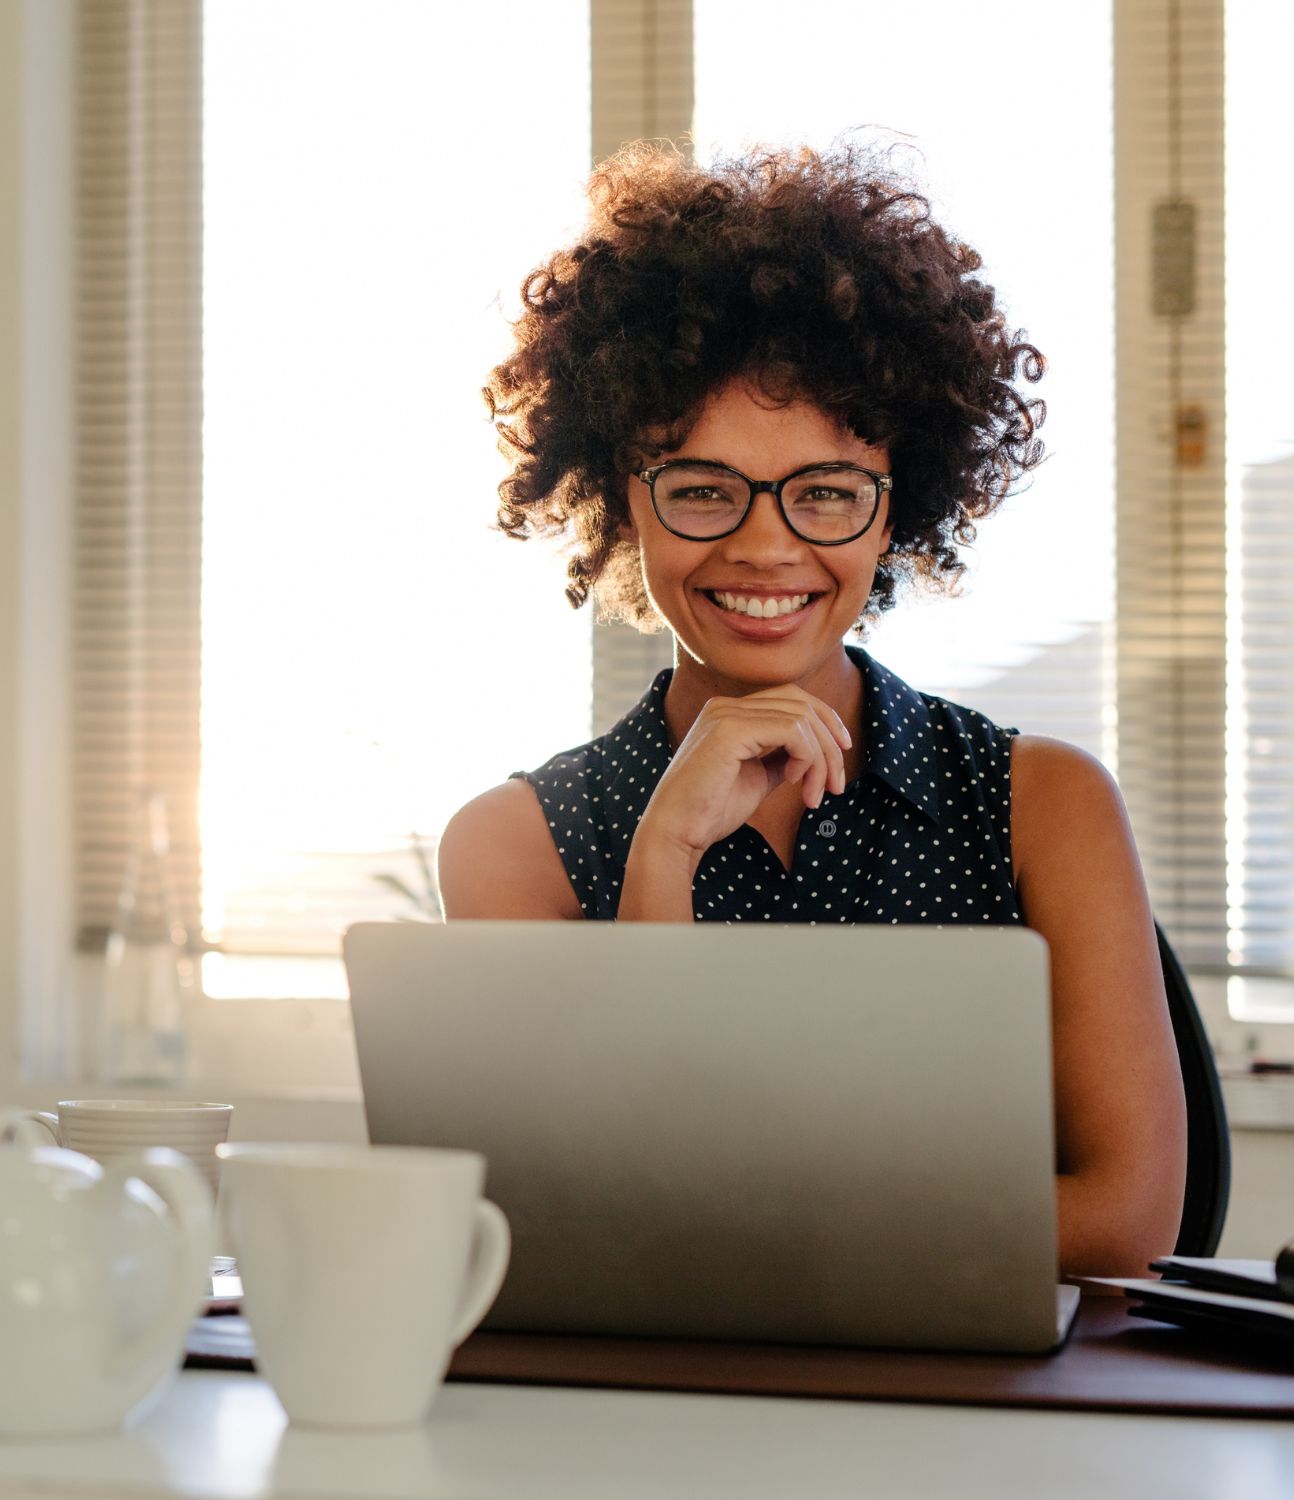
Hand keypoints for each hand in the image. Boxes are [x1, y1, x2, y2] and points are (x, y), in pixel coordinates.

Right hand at [636, 685, 852, 866]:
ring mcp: (726, 713)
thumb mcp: (757, 778)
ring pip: (802, 718)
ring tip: (815, 796)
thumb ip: (781, 758)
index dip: (825, 722)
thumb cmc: (710, 811)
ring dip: (821, 760)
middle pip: (801, 702)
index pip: (792, 699)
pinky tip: (794, 784)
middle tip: (837, 785)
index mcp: (729, 712)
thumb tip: (813, 753)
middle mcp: (726, 705)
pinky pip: (792, 731)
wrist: (676, 833)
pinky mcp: (730, 729)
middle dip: (830, 742)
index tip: (841, 756)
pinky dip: (806, 758)